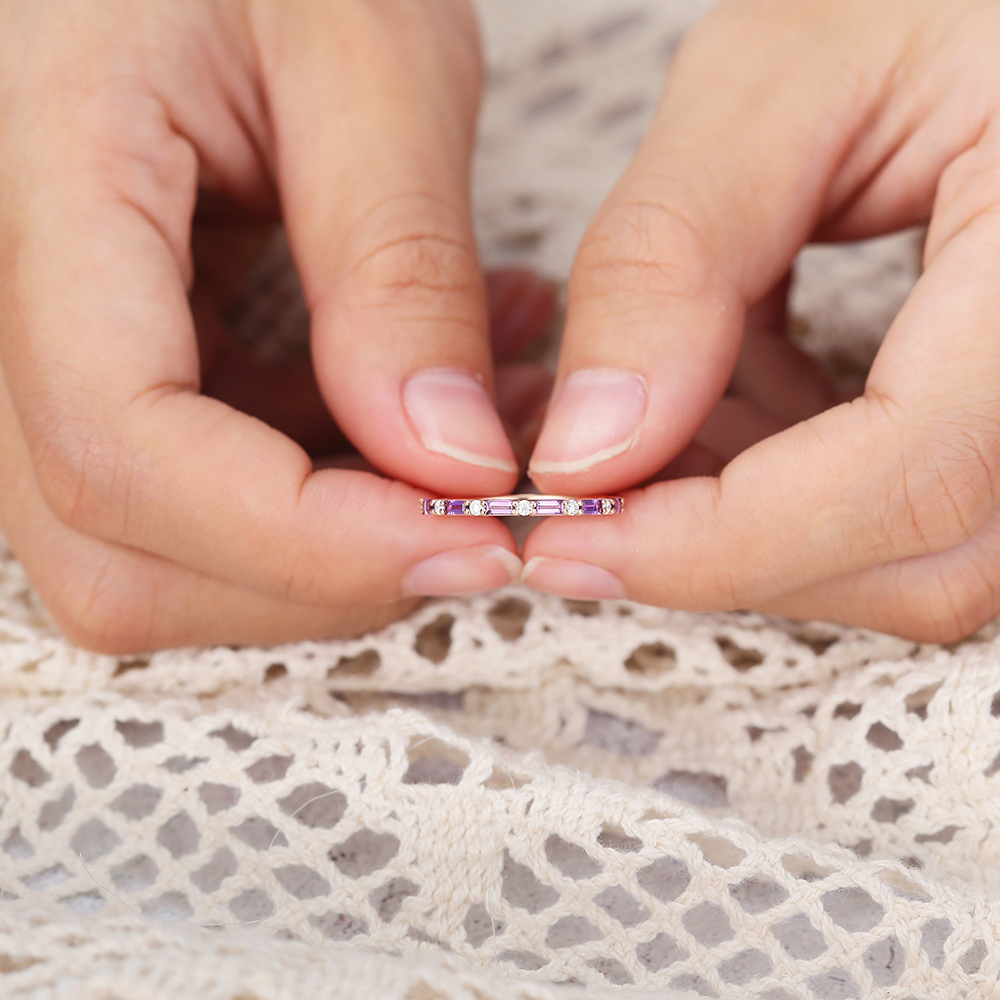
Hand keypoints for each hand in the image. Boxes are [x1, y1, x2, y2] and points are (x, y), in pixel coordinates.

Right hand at [0, 0, 553, 651]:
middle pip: (120, 549)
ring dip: (339, 545)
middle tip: (481, 514)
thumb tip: (444, 459)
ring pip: (160, 555)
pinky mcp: (119, 375)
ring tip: (478, 439)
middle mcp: (12, 303)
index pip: (119, 440)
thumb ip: (397, 263)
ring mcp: (54, 355)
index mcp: (49, 182)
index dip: (299, 535)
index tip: (467, 540)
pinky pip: (204, 501)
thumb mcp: (369, 60)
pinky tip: (430, 413)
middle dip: (324, 572)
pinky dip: (333, 497)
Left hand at [524, 0, 999, 642]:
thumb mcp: (776, 83)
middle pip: (915, 555)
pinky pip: (896, 505)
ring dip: (742, 523)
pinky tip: (718, 406)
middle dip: (718, 551)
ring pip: (905, 555)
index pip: (909, 474)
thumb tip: (586, 449)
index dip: (722, 540)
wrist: (990, 14)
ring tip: (646, 428)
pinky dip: (779, 482)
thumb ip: (670, 261)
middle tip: (583, 503)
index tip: (572, 535)